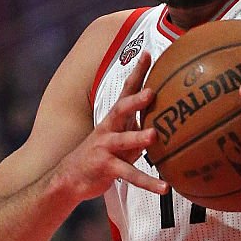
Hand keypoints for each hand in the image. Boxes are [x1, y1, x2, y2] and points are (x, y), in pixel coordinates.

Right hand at [56, 52, 167, 200]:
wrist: (70, 178)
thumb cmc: (104, 154)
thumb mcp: (123, 137)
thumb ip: (142, 128)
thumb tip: (171, 121)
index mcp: (116, 118)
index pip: (128, 90)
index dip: (138, 72)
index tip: (148, 54)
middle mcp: (109, 128)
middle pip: (121, 109)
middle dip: (135, 99)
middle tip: (151, 92)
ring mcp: (105, 147)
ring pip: (123, 140)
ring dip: (138, 138)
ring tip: (154, 136)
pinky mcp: (105, 167)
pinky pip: (129, 175)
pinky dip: (147, 182)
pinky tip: (164, 187)